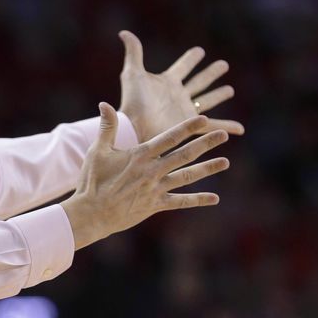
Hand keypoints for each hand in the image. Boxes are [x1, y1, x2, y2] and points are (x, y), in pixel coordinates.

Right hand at [61, 103, 229, 248]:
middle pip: (185, 154)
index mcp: (140, 155)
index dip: (187, 127)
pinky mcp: (155, 205)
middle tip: (223, 135)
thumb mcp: (97, 151)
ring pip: (188, 176)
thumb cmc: (92, 180)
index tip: (203, 119)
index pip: (169, 137)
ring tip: (225, 162)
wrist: (92, 213)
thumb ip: (107, 127)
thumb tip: (104, 104)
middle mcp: (152, 170)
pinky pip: (181, 201)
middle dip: (206, 144)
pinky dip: (198, 199)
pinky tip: (215, 198)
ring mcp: (156, 188)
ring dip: (208, 169)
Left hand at [117, 30, 244, 142]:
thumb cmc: (132, 101)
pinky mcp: (191, 124)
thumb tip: (124, 32)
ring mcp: (185, 110)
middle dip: (210, 73)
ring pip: (207, 100)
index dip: (191, 59)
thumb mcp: (133, 74)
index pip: (183, 66)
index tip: (200, 51)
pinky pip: (213, 125)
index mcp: (167, 82)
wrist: (135, 127)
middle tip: (224, 64)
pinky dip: (227, 126)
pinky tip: (241, 129)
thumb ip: (134, 52)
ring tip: (230, 90)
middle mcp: (178, 95)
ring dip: (218, 95)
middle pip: (199, 81)